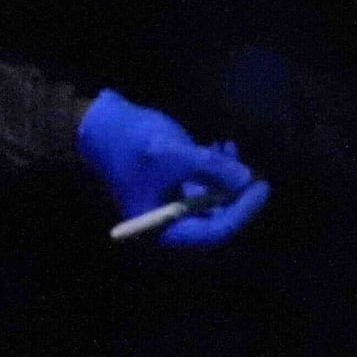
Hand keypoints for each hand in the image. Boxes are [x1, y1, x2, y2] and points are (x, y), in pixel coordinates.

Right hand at [74, 87, 270, 248]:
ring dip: (228, 176)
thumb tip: (246, 178)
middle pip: (216, 218)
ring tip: (231, 147)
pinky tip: (222, 144)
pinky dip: (215, 167)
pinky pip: (202, 183)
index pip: (213, 232)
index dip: (242, 212)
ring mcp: (169, 202)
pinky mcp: (169, 184)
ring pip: (212, 198)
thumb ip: (211, 168)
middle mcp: (168, 222)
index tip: (260, 188)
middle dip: (237, 193)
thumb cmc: (129, 144)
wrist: (96, 124)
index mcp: (163, 228)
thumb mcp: (172, 154)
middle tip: (255, 170)